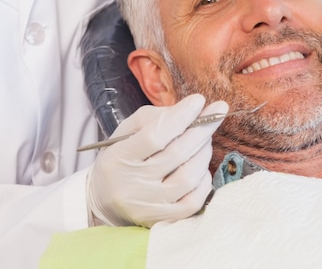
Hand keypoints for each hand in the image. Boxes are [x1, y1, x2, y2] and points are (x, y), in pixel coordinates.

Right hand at [86, 93, 227, 227]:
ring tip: (204, 140)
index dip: (181, 117)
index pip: (154, 136)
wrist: (105, 200)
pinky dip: (204, 179)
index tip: (198, 100)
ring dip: (204, 152)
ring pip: (189, 176)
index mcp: (118, 158)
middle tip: (216, 112)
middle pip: (177, 154)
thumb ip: (155, 117)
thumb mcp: (127, 131)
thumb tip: (191, 110)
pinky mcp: (162, 220)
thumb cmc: (122, 158)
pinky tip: (200, 167)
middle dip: (202, 129)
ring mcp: (148, 206)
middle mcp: (132, 185)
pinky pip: (194, 200)